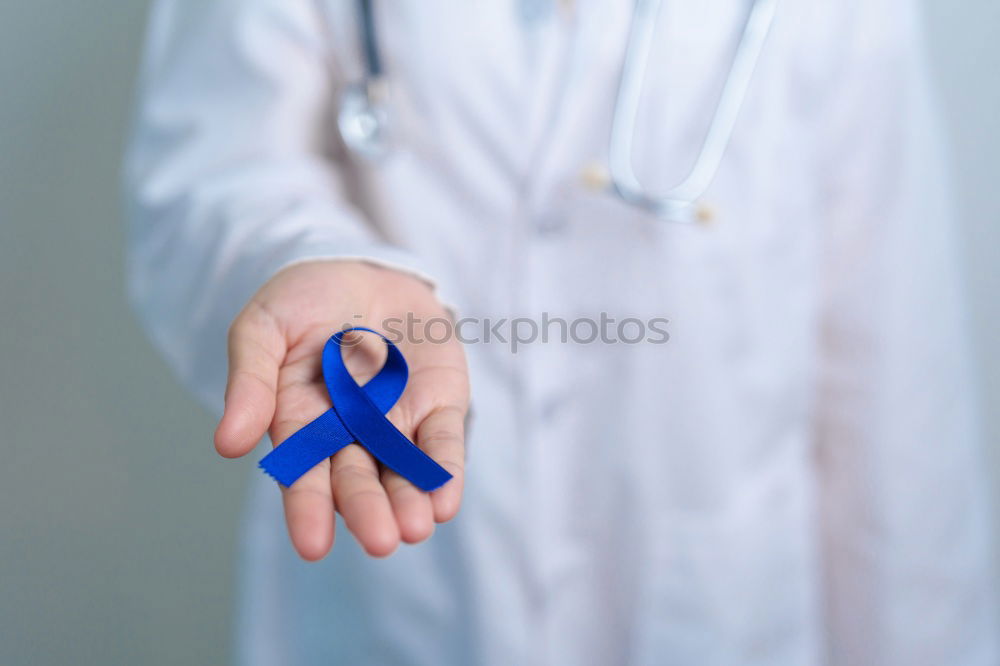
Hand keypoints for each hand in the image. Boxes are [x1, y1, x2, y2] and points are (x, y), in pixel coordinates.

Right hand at [214, 260, 468, 559]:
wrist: (361, 268)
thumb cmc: (303, 301)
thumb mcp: (263, 328)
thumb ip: (251, 381)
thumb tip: (228, 443)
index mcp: (300, 422)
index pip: (304, 473)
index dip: (308, 508)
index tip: (313, 544)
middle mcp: (350, 434)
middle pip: (358, 480)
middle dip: (368, 511)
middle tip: (380, 541)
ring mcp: (397, 422)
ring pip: (403, 470)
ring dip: (411, 501)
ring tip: (414, 529)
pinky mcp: (439, 404)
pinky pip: (443, 441)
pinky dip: (446, 470)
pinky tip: (446, 501)